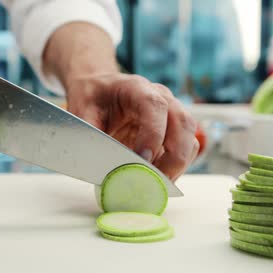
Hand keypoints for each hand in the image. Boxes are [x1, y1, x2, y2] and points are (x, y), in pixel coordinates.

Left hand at [66, 73, 199, 180]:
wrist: (101, 91)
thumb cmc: (93, 99)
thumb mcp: (82, 112)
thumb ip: (90, 135)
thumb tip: (97, 163)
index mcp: (137, 88)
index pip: (154, 106)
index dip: (152, 134)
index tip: (142, 159)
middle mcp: (163, 98)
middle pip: (182, 124)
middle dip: (172, 157)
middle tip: (154, 181)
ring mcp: (173, 115)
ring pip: (190, 139)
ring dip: (178, 166)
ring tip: (157, 185)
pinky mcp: (175, 133)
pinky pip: (186, 151)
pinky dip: (177, 168)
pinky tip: (160, 180)